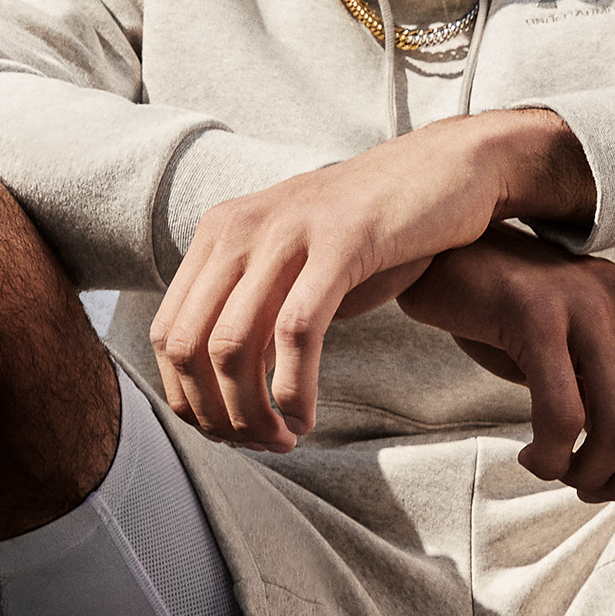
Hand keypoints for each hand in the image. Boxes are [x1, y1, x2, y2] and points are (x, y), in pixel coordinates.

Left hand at [152, 109, 590, 450]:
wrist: (447, 170)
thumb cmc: (374, 231)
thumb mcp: (296, 263)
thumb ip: (255, 310)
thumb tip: (224, 386)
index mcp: (220, 234)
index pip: (167, 335)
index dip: (189, 400)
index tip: (228, 433)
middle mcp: (240, 228)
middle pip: (188, 348)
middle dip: (216, 415)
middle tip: (258, 445)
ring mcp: (287, 232)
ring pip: (232, 346)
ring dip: (251, 414)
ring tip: (284, 439)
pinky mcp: (340, 242)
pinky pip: (296, 332)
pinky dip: (293, 390)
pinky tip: (306, 417)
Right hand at [399, 234, 614, 505]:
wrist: (446, 256)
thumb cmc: (510, 313)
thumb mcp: (581, 346)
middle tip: (589, 490)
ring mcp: (586, 304)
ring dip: (591, 472)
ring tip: (558, 472)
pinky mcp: (536, 315)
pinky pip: (563, 415)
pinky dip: (552, 457)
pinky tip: (531, 457)